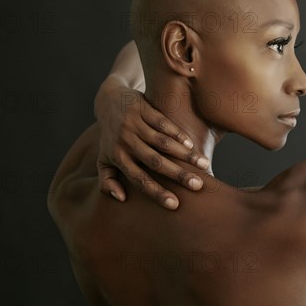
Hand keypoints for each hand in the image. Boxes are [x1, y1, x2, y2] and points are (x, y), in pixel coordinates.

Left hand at [96, 86, 209, 209]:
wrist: (108, 101)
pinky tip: (191, 144)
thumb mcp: (103, 160)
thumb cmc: (110, 137)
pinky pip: (162, 122)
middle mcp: (126, 141)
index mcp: (118, 158)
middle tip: (197, 185)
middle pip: (155, 162)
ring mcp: (134, 124)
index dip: (156, 193)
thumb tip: (121, 199)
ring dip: (184, 154)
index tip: (175, 205)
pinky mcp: (142, 108)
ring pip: (162, 142)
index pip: (139, 179)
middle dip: (177, 175)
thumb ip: (107, 182)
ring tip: (203, 164)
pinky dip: (178, 133)